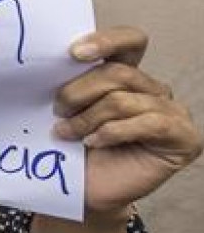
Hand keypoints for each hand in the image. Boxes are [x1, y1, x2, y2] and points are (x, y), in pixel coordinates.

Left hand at [52, 26, 201, 215]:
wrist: (84, 191)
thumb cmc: (76, 148)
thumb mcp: (70, 108)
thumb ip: (72, 82)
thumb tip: (49, 60)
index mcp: (127, 74)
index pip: (130, 41)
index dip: (106, 41)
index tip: (74, 53)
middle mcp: (152, 89)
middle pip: (118, 72)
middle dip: (79, 91)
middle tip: (57, 110)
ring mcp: (171, 111)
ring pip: (123, 100)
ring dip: (87, 118)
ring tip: (66, 132)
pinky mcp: (183, 137)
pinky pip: (148, 123)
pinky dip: (113, 132)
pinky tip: (93, 142)